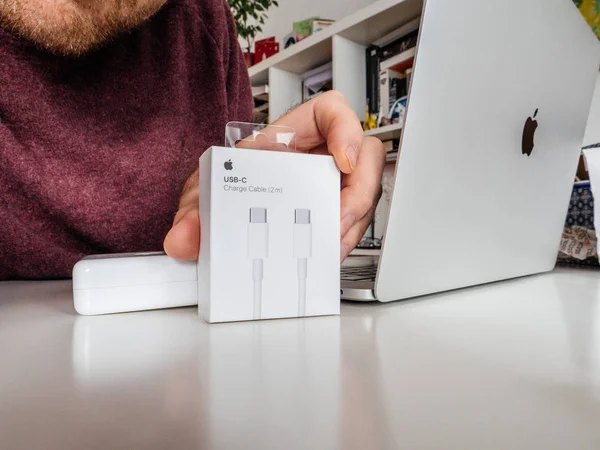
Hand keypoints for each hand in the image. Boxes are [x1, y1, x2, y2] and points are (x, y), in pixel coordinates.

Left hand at [164, 90, 385, 261]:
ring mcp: (331, 186)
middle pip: (366, 159)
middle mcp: (318, 158)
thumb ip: (193, 209)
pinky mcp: (334, 213)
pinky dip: (344, 242)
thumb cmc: (226, 182)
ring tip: (329, 246)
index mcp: (292, 136)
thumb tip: (184, 238)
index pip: (333, 111)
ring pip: (365, 196)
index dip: (347, 130)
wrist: (224, 208)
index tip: (344, 158)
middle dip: (359, 192)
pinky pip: (354, 224)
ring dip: (352, 225)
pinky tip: (326, 254)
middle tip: (340, 218)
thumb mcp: (207, 189)